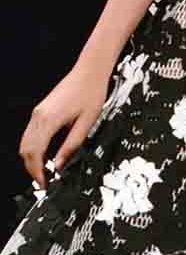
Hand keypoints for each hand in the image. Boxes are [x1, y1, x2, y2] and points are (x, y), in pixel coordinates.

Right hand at [18, 59, 110, 190]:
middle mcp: (39, 115)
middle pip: (25, 149)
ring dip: (30, 159)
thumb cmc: (91, 92)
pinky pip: (30, 134)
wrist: (90, 71)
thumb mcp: (87, 123)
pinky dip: (33, 148)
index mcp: (49, 119)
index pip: (35, 153)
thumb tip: (60, 164)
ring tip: (43, 172)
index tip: (43, 184)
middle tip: (43, 183)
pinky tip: (43, 156)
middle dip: (31, 169)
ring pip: (25, 142)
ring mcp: (38, 112)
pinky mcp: (41, 110)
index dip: (37, 172)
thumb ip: (71, 145)